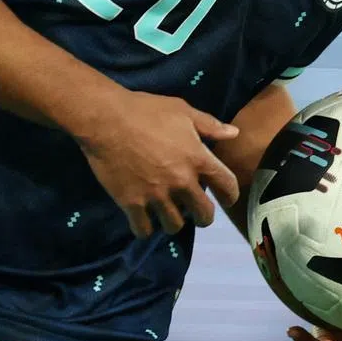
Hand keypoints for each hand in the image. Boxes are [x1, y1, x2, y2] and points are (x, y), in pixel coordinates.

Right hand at [79, 90, 240, 238]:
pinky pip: (144, 229)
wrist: (107, 120)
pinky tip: (144, 218)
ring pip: (174, 226)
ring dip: (174, 221)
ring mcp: (156, 195)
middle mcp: (181, 182)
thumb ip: (210, 125)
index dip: (230, 195)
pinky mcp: (132, 204)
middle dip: (204, 216)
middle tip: (196, 212)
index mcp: (198, 159)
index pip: (227, 186)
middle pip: (204, 215)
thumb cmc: (147, 111)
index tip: (226, 197)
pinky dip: (146, 227)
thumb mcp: (183, 111)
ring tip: (168, 212)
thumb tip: (234, 133)